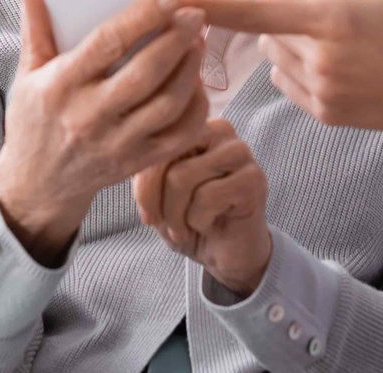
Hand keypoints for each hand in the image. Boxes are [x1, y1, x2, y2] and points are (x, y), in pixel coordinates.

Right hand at [0, 0, 211, 264]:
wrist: (37, 185)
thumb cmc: (34, 120)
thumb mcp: (27, 74)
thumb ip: (35, 27)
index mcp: (61, 86)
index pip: (108, 44)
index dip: (143, 17)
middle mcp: (89, 116)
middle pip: (146, 74)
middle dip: (177, 40)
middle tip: (195, 15)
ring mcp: (116, 144)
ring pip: (168, 104)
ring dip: (191, 70)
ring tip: (198, 42)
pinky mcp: (136, 163)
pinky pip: (179, 136)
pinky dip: (196, 108)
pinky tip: (197, 84)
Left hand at [134, 118, 272, 296]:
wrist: (227, 254)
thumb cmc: (190, 220)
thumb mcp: (158, 194)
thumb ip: (146, 170)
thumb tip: (129, 159)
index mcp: (195, 127)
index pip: (155, 145)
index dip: (143, 186)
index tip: (148, 216)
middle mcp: (220, 131)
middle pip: (166, 160)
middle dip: (157, 202)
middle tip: (166, 227)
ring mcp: (240, 153)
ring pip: (182, 177)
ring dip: (177, 216)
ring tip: (186, 228)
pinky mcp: (253, 179)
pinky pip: (207, 197)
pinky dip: (199, 221)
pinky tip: (210, 225)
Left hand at [186, 0, 382, 168]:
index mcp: (332, 21)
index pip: (252, 14)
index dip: (209, 9)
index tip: (171, 5)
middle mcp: (320, 61)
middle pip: (265, 31)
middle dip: (278, 9)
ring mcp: (322, 94)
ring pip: (275, 57)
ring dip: (288, 39)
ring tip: (335, 29)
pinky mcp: (327, 115)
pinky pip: (289, 83)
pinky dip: (299, 66)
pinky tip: (338, 59)